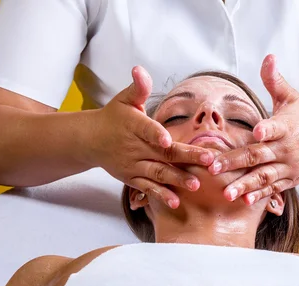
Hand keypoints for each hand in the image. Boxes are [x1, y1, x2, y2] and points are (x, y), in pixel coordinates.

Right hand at [87, 66, 214, 208]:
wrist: (90, 140)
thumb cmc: (113, 117)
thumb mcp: (124, 99)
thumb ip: (138, 88)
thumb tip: (139, 70)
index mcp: (135, 125)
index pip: (146, 130)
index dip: (156, 135)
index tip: (168, 140)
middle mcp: (135, 147)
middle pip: (163, 154)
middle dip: (186, 158)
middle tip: (208, 161)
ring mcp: (134, 165)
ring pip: (158, 173)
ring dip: (177, 180)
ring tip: (195, 185)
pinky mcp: (132, 178)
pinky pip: (148, 188)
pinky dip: (160, 196)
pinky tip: (175, 202)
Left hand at [208, 55, 298, 204]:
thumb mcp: (291, 97)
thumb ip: (275, 80)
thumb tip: (268, 57)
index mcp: (285, 126)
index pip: (275, 127)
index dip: (266, 129)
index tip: (257, 131)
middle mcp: (286, 148)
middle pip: (258, 156)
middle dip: (235, 162)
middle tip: (214, 168)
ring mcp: (289, 166)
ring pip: (263, 177)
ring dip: (244, 186)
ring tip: (226, 193)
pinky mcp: (291, 179)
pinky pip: (273, 188)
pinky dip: (260, 195)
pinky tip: (244, 201)